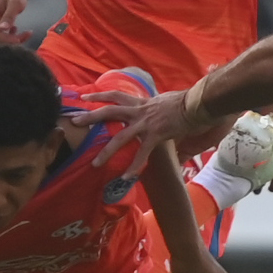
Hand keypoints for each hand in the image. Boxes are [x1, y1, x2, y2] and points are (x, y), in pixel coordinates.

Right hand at [0, 0, 32, 44]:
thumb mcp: (15, 4)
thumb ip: (9, 16)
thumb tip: (3, 29)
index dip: (6, 39)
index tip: (20, 39)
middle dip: (11, 40)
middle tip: (27, 35)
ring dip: (11, 39)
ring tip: (24, 33)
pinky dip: (8, 36)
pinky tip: (15, 29)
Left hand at [72, 89, 196, 177]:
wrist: (198, 104)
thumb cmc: (186, 102)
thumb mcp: (165, 100)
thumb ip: (155, 105)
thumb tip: (154, 105)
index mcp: (141, 102)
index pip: (116, 95)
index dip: (99, 95)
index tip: (84, 97)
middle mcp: (140, 111)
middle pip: (110, 111)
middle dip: (91, 116)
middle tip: (74, 121)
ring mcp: (146, 124)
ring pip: (121, 137)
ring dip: (106, 151)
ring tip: (95, 163)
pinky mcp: (156, 135)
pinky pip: (142, 153)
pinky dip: (134, 166)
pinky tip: (127, 177)